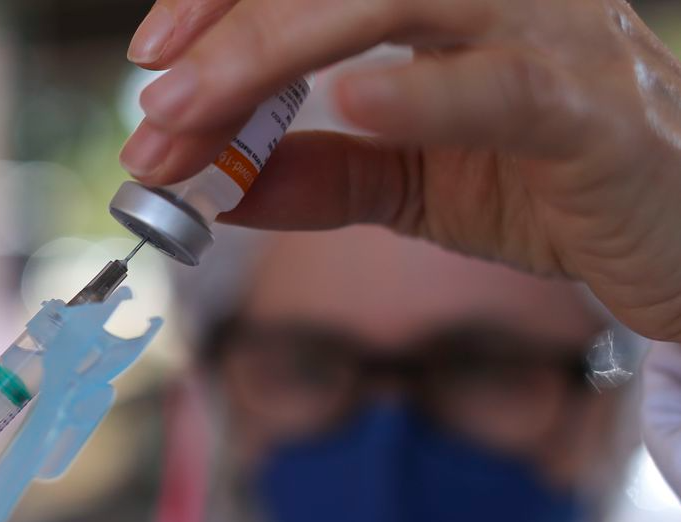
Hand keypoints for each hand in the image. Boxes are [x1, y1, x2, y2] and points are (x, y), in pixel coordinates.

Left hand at [121, 0, 680, 342]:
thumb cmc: (546, 186)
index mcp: (442, 1)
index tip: (150, 56)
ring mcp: (548, 35)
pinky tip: (353, 101)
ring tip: (193, 111)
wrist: (670, 240)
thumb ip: (319, 175)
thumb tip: (215, 187)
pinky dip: (423, 92)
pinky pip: (502, 86)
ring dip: (277, 50)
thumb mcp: (410, 182)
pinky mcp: (593, 110)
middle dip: (229, 34)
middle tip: (155, 105)